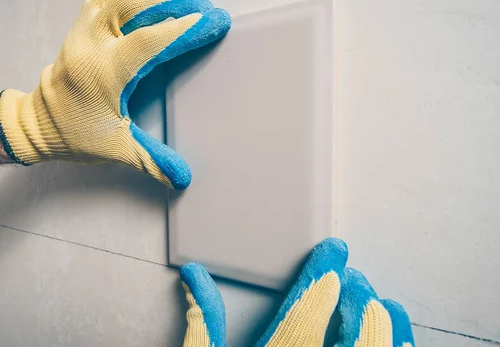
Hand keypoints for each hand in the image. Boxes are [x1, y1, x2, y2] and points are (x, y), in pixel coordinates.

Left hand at [0, 0, 230, 188]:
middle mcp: (89, 46)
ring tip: (182, 2)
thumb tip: (182, 176)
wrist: (35, 126)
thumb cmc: (73, 135)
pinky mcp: (78, 29)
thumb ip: (153, 161)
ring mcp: (80, 33)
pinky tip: (148, 7)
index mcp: (102, 73)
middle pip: (130, 2)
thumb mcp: (117, 149)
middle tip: (204, 6)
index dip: (185, 29)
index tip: (214, 22)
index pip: (150, 40)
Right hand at [179, 238, 414, 346]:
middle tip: (354, 277)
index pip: (306, 312)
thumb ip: (203, 324)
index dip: (322, 276)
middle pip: (353, 334)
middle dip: (358, 298)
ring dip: (385, 326)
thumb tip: (195, 275)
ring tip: (380, 302)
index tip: (334, 252)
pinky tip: (395, 338)